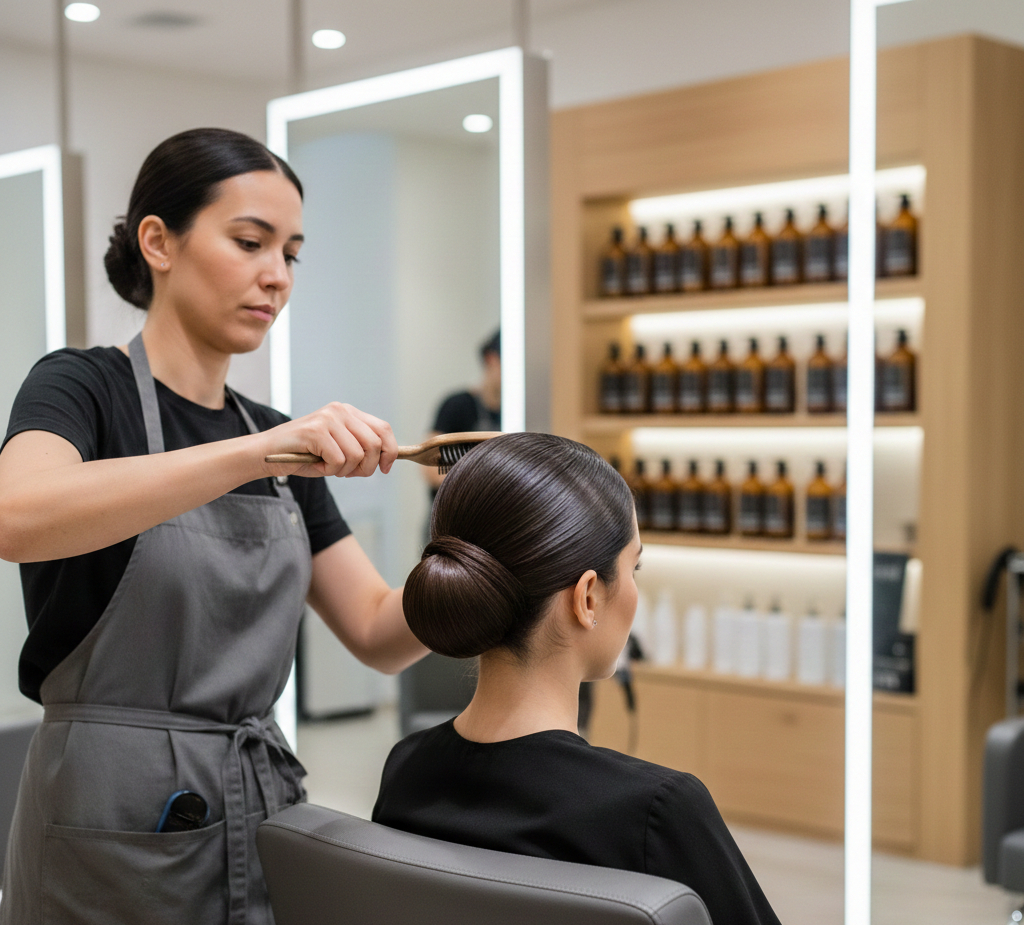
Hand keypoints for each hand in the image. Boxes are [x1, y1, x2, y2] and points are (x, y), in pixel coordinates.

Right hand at [259, 403, 396, 478]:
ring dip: (344, 470)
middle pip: (375, 444)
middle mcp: (340, 411)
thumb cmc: (303, 454)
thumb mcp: (338, 449)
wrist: (267, 453)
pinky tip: (317, 465)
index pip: (383, 429)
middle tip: (349, 473)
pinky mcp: (316, 431)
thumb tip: (387, 460)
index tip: (385, 468)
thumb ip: (361, 448)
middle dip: (367, 467)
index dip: (390, 451)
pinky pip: (338, 461)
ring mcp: (328, 419)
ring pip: (357, 455)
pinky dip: (329, 471)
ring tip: (327, 466)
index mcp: (348, 412)